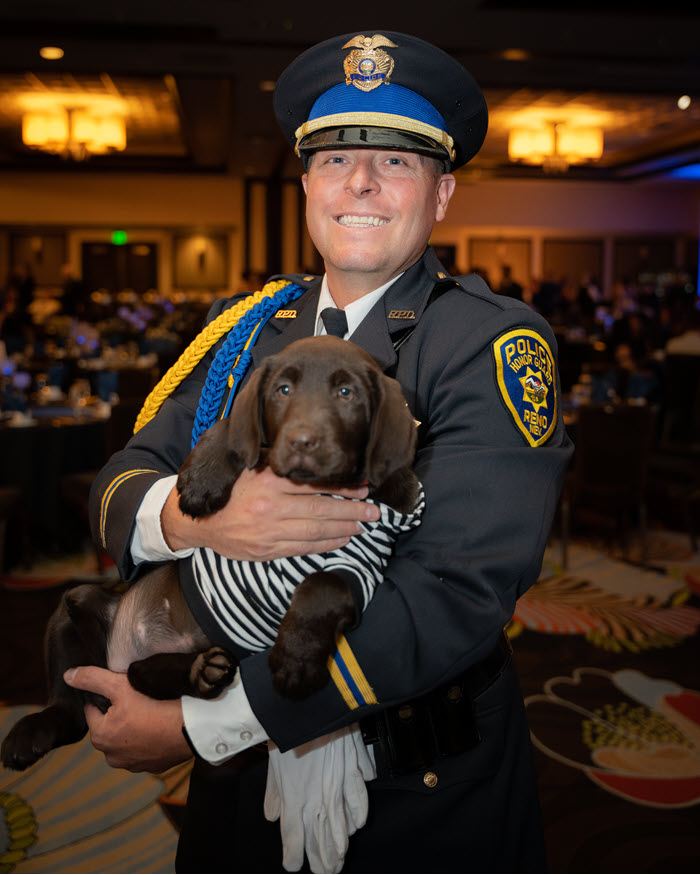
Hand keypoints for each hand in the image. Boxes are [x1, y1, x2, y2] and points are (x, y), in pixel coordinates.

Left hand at [63, 666, 191, 771]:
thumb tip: (69, 675)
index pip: (93, 710)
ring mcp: (133, 764)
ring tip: (151, 712)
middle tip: (139, 698)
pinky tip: (160, 726)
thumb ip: (93, 679)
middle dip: (120, 713)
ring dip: (133, 728)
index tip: (124, 689)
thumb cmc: (156, 706)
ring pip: (126, 739)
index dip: (107, 696)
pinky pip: (144, 748)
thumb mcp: (121, 686)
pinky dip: (149, 739)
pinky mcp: (152, 766)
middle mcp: (112, 756)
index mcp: (100, 737)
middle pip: (109, 725)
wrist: (191, 728)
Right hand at [161, 466, 380, 559]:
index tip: (363, 486)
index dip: (342, 488)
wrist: (199, 521)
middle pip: (320, 509)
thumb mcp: (250, 467)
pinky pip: (303, 548)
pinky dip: (326, 544)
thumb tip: (314, 459)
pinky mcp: (267, 550)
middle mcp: (270, 506)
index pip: (313, 484)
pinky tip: (342, 539)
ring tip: (363, 525)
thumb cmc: (230, 490)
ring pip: (315, 531)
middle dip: (352, 511)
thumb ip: (277, 464)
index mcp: (267, 481)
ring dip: (344, 529)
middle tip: (374, 511)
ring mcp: (269, 531)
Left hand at [264, 724, 375, 873]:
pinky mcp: (353, 769)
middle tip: (325, 873)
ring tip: (340, 859)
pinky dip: (358, 814)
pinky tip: (357, 824)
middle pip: (321, 838)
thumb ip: (273, 792)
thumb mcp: (272, 762)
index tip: (292, 865)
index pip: (294, 838)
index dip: (293, 856)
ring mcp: (338, 785)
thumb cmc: (288, 729)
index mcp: (294, 797)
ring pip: (342, 825)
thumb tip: (272, 815)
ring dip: (341, 845)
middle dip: (322, 860)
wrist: (312, 703)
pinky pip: (358, 800)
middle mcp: (317, 797)